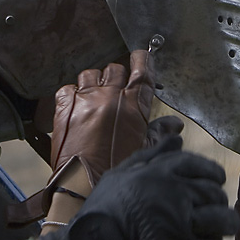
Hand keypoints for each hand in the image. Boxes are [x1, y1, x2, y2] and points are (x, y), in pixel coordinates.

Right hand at [38, 135, 239, 239]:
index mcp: (160, 173)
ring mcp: (182, 223)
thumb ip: (150, 156)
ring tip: (212, 232)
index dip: (212, 175)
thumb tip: (177, 138)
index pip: (202, 166)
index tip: (213, 183)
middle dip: (217, 203)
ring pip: (224, 220)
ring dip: (222, 226)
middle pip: (216, 193)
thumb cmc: (100, 212)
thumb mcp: (119, 175)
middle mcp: (175, 193)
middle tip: (208, 212)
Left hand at [50, 49, 154, 183]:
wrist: (82, 183)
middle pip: (115, 68)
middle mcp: (110, 96)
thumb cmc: (114, 168)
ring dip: (95, 82)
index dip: (143, 59)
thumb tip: (174, 125)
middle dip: (117, 76)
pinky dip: (72, 93)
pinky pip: (68, 87)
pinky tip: (76, 105)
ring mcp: (85, 99)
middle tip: (116, 90)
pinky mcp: (64, 106)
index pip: (142, 70)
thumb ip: (160, 131)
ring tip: (95, 97)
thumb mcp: (143, 149)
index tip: (141, 56)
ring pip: (91, 73)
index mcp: (133, 104)